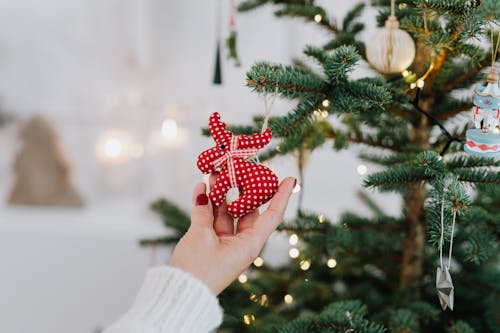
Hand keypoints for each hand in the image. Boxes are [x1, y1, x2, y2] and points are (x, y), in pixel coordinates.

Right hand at [169, 176, 295, 294]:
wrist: (179, 293)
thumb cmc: (198, 269)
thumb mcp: (201, 236)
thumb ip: (204, 211)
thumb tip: (203, 191)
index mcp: (249, 244)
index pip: (272, 215)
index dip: (281, 196)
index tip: (290, 179)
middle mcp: (241, 242)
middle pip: (247, 210)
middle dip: (242, 188)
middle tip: (238, 168)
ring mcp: (225, 242)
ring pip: (227, 212)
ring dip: (220, 194)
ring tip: (215, 172)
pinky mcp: (210, 243)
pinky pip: (211, 219)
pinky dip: (206, 204)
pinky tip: (201, 187)